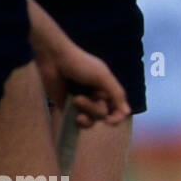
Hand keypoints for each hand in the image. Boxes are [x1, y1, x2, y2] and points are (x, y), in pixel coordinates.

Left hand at [28, 0, 129, 124]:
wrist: (53, 58)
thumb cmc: (79, 63)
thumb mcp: (103, 76)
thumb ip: (117, 94)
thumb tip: (127, 112)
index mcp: (106, 89)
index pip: (118, 108)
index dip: (117, 116)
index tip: (110, 120)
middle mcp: (96, 97)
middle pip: (103, 115)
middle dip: (93, 109)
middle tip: (79, 98)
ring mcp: (82, 103)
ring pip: (92, 120)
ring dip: (85, 112)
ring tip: (75, 101)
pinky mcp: (68, 107)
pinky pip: (78, 122)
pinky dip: (78, 121)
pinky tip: (75, 115)